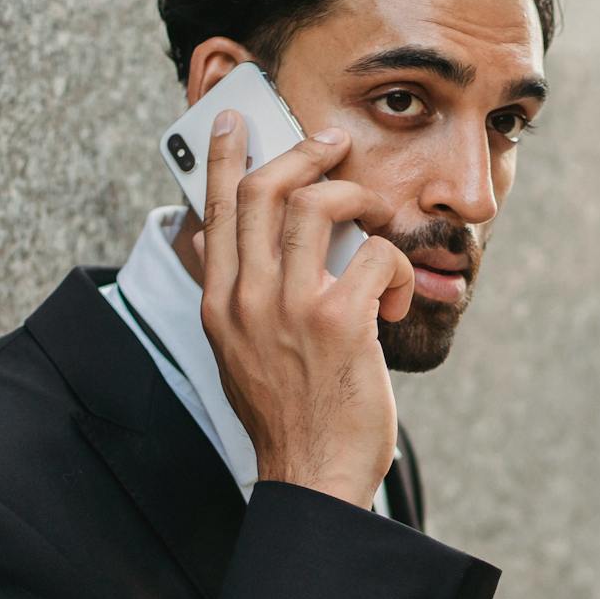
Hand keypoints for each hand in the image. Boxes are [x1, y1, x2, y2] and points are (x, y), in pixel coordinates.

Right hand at [195, 111, 414, 509]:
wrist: (312, 476)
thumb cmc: (287, 418)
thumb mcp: (235, 354)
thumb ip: (228, 299)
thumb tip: (207, 244)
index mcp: (221, 305)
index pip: (215, 212)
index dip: (224, 159)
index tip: (233, 122)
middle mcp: (248, 300)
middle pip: (262, 191)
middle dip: (302, 153)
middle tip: (332, 143)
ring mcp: (292, 308)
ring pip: (316, 206)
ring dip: (356, 197)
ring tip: (376, 213)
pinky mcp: (340, 321)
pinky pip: (373, 255)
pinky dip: (392, 266)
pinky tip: (392, 299)